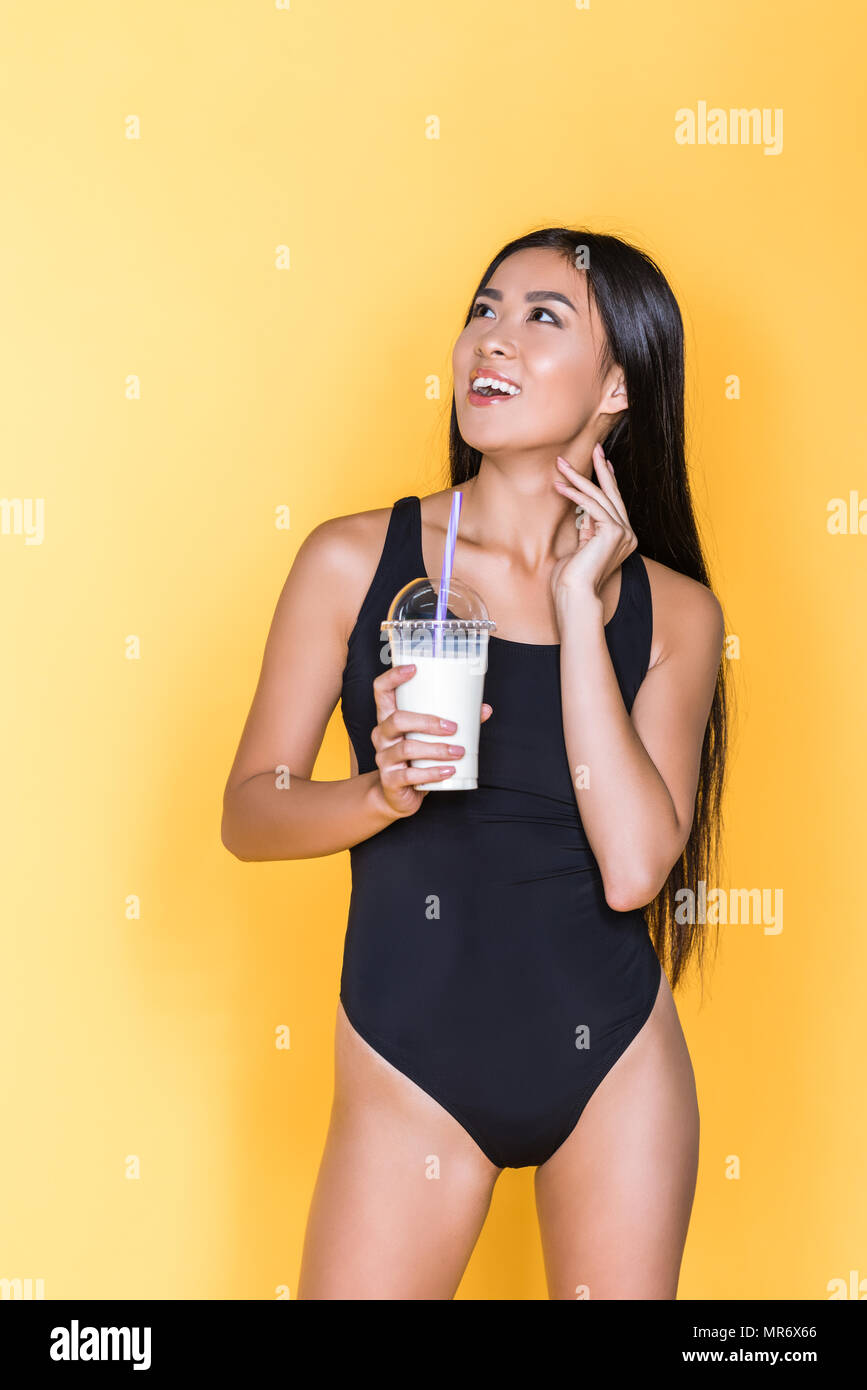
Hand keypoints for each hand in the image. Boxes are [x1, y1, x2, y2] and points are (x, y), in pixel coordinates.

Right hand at [370, 664, 492, 818]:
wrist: (397, 794)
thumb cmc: (416, 758)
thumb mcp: (429, 737)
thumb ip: (453, 721)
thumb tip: (484, 709)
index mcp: (388, 717)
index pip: (381, 690)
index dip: (393, 677)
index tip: (414, 668)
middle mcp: (381, 735)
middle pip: (397, 719)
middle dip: (428, 721)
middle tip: (454, 727)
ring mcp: (384, 758)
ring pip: (407, 748)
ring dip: (436, 749)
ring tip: (458, 751)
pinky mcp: (390, 780)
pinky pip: (410, 775)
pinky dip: (432, 773)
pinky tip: (449, 770)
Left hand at [550, 442, 636, 604]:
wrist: (575, 594)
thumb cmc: (573, 577)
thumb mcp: (582, 546)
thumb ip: (588, 529)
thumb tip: (585, 512)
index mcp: (624, 538)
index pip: (615, 503)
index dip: (609, 481)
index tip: (602, 463)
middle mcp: (628, 534)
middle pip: (613, 494)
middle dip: (601, 469)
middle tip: (594, 447)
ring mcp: (623, 533)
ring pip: (600, 497)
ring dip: (579, 478)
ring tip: (562, 464)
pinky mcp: (613, 532)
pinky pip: (592, 506)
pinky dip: (575, 494)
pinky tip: (560, 485)